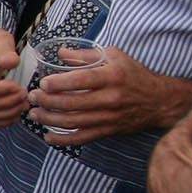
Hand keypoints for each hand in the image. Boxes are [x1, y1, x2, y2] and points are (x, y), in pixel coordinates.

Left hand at [28, 44, 191, 143]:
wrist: (159, 101)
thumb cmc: (133, 74)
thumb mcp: (115, 56)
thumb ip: (86, 55)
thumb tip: (60, 53)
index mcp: (111, 76)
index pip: (80, 81)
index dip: (59, 83)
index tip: (43, 84)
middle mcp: (110, 98)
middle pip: (72, 103)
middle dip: (47, 101)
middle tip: (32, 97)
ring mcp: (108, 117)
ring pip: (73, 122)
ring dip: (49, 119)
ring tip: (34, 113)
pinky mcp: (107, 130)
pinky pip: (82, 138)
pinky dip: (62, 140)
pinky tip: (48, 136)